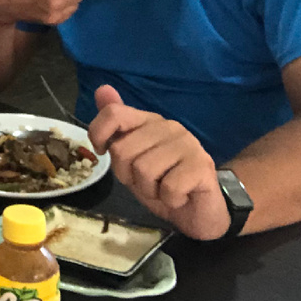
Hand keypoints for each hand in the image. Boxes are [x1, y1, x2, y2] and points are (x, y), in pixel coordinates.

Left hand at [88, 84, 229, 238]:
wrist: (197, 211)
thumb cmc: (160, 184)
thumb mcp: (129, 159)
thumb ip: (115, 127)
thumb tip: (102, 88)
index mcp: (148, 121)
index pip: (114, 114)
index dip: (98, 134)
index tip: (102, 152)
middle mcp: (168, 127)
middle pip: (122, 149)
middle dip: (127, 175)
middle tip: (146, 182)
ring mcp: (188, 144)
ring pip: (143, 170)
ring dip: (149, 190)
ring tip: (163, 190)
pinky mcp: (202, 165)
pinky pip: (169, 187)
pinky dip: (169, 199)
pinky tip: (179, 197)